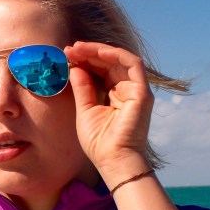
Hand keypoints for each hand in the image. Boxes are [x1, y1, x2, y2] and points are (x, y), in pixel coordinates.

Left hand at [64, 41, 153, 178]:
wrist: (113, 160)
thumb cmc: (99, 142)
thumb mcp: (85, 109)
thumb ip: (82, 88)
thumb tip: (75, 67)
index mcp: (114, 95)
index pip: (101, 70)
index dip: (85, 60)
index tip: (66, 56)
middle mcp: (126, 90)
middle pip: (109, 62)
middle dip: (88, 53)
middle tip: (69, 49)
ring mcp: (136, 90)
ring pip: (119, 59)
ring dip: (98, 51)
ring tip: (78, 48)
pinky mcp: (142, 92)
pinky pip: (132, 64)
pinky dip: (115, 54)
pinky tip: (97, 52)